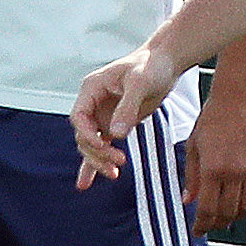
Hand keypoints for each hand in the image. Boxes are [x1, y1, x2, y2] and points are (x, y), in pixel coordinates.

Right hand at [68, 47, 182, 188]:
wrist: (166, 62)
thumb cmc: (151, 65)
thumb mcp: (140, 83)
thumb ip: (128, 108)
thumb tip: (116, 134)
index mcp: (91, 89)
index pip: (79, 117)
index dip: (88, 135)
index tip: (105, 145)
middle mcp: (93, 103)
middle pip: (84, 135)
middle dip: (97, 152)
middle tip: (118, 163)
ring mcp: (103, 115)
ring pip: (92, 145)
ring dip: (98, 161)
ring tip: (114, 175)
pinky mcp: (115, 124)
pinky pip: (102, 146)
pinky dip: (95, 164)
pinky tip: (86, 183)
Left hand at [180, 83, 245, 233]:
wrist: (242, 95)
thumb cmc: (213, 117)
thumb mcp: (195, 145)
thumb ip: (192, 176)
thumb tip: (188, 201)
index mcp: (213, 168)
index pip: (207, 210)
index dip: (201, 225)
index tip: (197, 231)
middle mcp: (235, 172)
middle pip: (228, 213)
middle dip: (217, 224)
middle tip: (210, 224)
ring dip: (236, 216)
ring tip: (227, 214)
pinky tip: (245, 201)